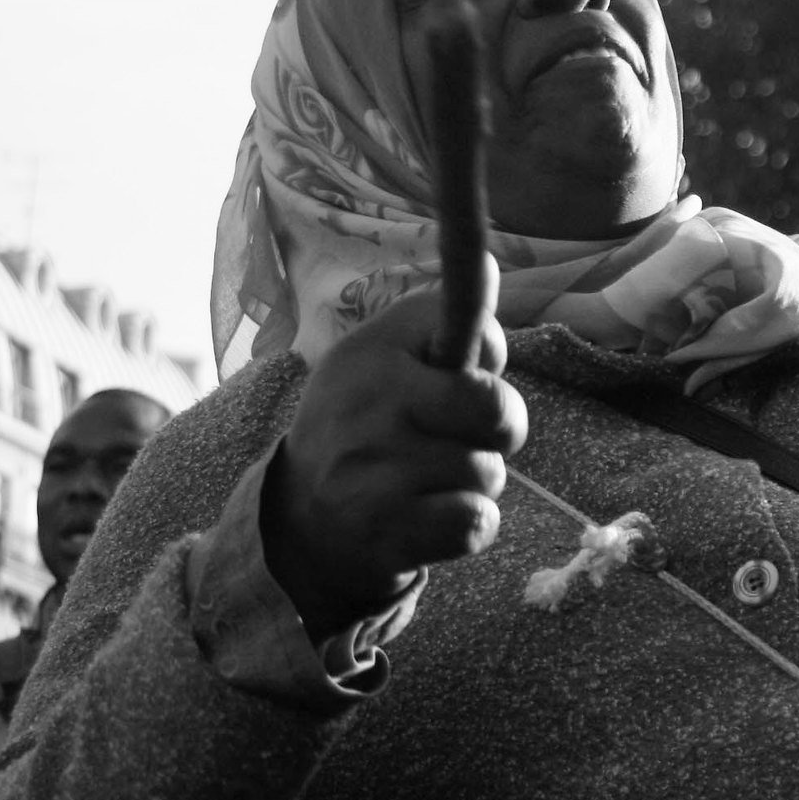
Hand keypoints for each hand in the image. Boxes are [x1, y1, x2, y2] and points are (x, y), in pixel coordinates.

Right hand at [262, 290, 527, 638]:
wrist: (296, 524)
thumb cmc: (363, 430)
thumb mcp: (381, 362)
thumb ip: (439, 322)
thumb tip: (491, 266)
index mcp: (374, 352)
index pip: (465, 323)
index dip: (490, 351)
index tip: (467, 371)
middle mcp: (369, 404)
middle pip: (498, 409)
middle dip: (502, 429)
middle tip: (467, 437)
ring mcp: (374, 472)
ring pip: (487, 473)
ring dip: (474, 484)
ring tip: (430, 481)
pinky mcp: (386, 533)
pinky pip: (476, 523)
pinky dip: (470, 527)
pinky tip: (434, 518)